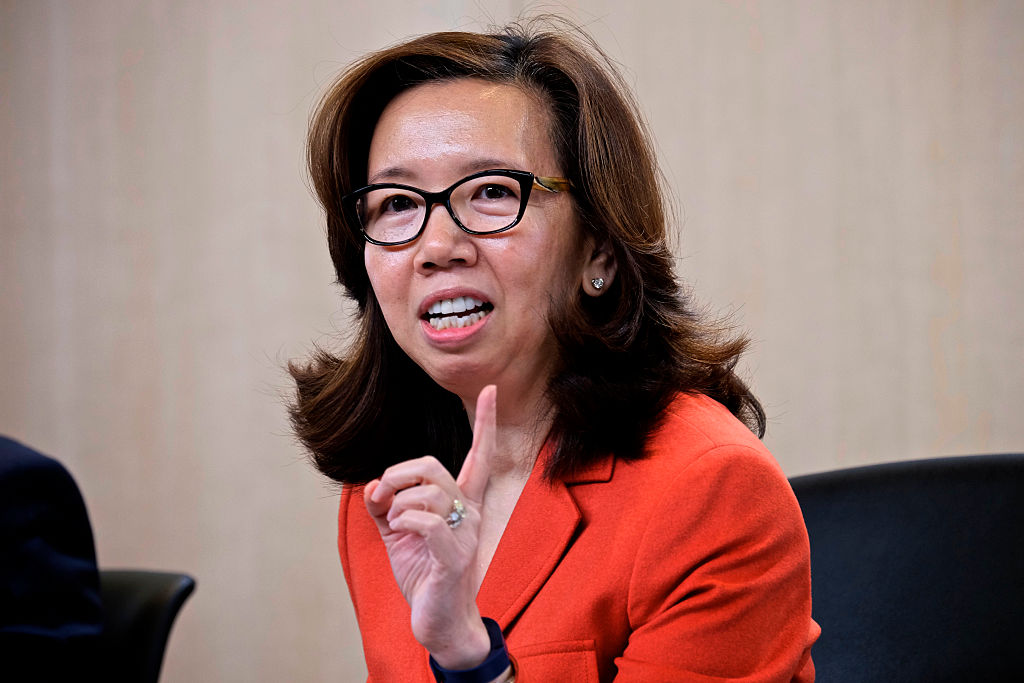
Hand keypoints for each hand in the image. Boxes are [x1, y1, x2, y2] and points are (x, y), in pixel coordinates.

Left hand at [364, 385, 496, 668]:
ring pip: (427, 492)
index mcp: (462, 502)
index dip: (485, 422)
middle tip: (382, 494)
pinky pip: (428, 521)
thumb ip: (385, 505)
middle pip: (433, 466)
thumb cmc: (423, 574)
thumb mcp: (397, 533)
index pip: (479, 455)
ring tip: (392, 525)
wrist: (437, 622)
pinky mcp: (455, 557)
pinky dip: (403, 521)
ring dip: (396, 504)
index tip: (490, 389)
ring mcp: (466, 534)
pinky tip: (398, 534)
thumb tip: (373, 485)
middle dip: (397, 473)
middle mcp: (470, 512)